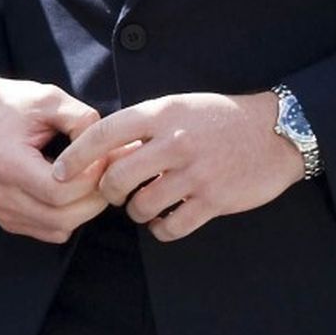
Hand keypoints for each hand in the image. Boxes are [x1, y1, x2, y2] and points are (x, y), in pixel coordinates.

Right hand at [0, 71, 108, 242]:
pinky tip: (77, 188)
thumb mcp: (49, 98)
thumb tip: (108, 147)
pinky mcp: (8, 218)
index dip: (92, 175)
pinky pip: (51, 230)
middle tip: (109, 167)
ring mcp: (2, 211)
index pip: (60, 191)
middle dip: (96, 194)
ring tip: (95, 175)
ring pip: (60, 228)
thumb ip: (81, 119)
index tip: (105, 153)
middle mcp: (1, 195)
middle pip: (63, 216)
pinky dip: (71, 215)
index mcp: (8, 164)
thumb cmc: (11, 105)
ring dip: (87, 207)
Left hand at [52, 91, 306, 241]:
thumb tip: (104, 153)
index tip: (58, 174)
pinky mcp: (213, 200)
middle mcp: (176, 142)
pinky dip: (162, 228)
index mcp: (164, 114)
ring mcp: (195, 173)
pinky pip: (169, 228)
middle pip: (116, 179)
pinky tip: (169, 217)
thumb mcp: (182, 107)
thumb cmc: (223, 118)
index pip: (104, 133)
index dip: (75, 157)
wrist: (277, 131)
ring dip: (138, 211)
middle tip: (119, 192)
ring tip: (150, 202)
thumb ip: (146, 127)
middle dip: (110, 192)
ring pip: (140, 207)